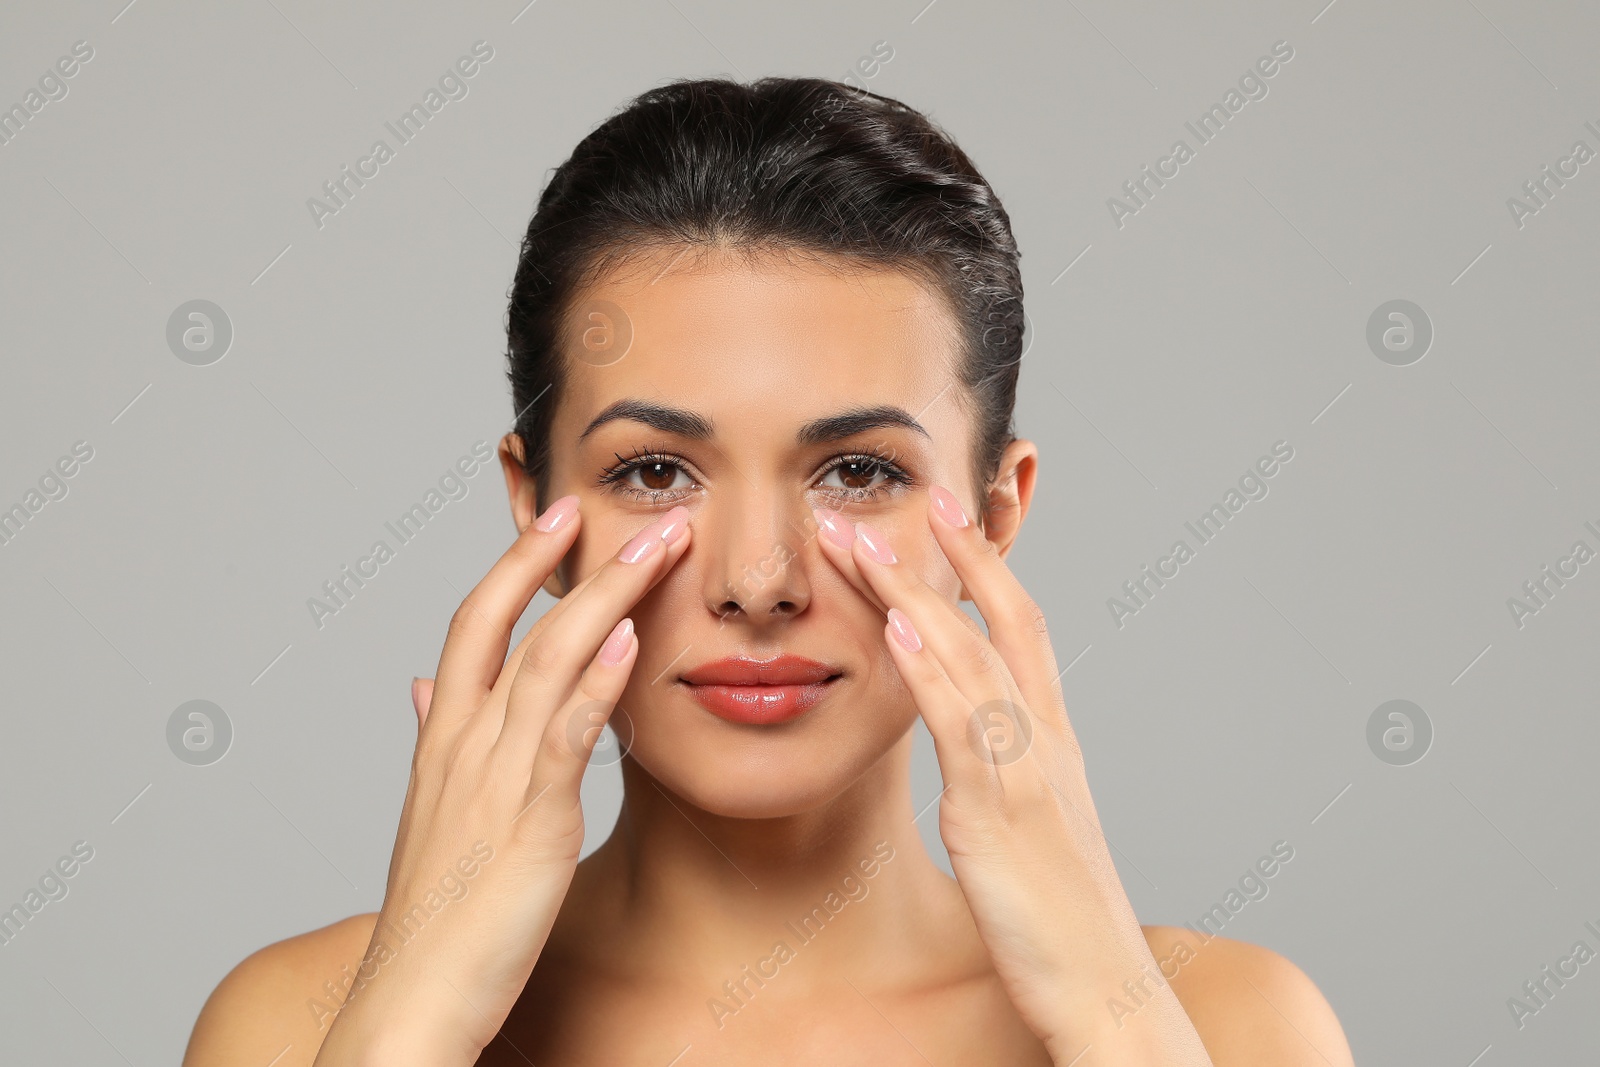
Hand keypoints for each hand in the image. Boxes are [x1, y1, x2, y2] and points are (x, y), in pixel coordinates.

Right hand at [313, 497, 692, 1065]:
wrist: (409, 1001)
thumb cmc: (435, 915)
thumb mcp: (430, 814)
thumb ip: (434, 740)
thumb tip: (425, 687)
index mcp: (445, 739)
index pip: (476, 624)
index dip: (514, 564)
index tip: (556, 515)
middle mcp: (463, 744)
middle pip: (511, 623)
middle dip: (568, 557)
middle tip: (629, 507)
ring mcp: (492, 780)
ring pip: (545, 663)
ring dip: (605, 596)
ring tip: (657, 547)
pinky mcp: (527, 826)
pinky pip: (561, 739)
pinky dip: (594, 685)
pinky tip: (628, 643)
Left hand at [812, 490, 1211, 1065]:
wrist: (1107, 990)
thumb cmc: (1063, 921)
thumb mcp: (1032, 833)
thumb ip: (1002, 779)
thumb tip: (969, 747)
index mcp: (1053, 743)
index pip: (1023, 631)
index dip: (987, 570)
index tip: (948, 520)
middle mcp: (1046, 741)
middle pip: (1003, 622)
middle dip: (959, 553)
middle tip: (916, 493)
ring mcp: (1026, 772)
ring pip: (972, 659)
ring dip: (914, 594)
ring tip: (864, 542)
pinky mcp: (999, 814)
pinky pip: (963, 727)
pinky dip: (932, 672)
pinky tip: (897, 630)